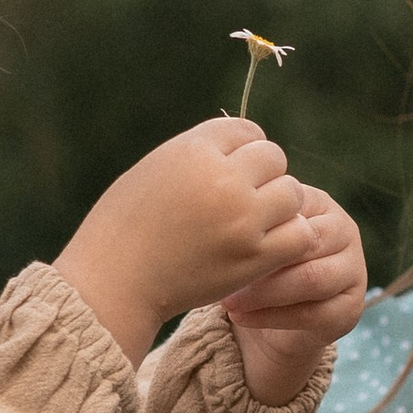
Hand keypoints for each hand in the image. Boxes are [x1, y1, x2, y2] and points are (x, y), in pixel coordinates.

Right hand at [56, 118, 313, 365]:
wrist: (113, 282)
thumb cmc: (124, 226)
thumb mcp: (154, 170)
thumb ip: (199, 155)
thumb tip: (243, 147)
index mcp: (194, 150)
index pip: (246, 130)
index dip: (241, 150)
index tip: (228, 172)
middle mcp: (223, 177)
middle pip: (273, 158)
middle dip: (262, 176)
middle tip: (242, 202)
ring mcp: (242, 217)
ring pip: (293, 193)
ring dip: (279, 207)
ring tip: (254, 224)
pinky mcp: (254, 256)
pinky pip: (300, 234)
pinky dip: (289, 238)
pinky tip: (266, 246)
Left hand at [223, 186, 366, 403]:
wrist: (268, 317)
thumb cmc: (254, 265)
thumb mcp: (251, 236)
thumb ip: (251, 223)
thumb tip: (225, 221)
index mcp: (320, 204)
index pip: (293, 208)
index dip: (258, 227)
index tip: (219, 243)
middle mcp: (345, 232)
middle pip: (307, 243)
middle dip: (263, 262)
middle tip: (222, 274)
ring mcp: (354, 271)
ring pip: (312, 279)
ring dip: (266, 292)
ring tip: (229, 300)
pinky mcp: (351, 310)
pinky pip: (313, 314)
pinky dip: (272, 317)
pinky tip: (241, 317)